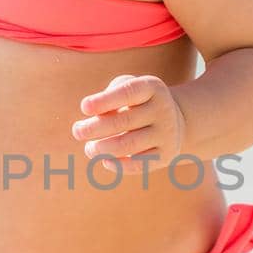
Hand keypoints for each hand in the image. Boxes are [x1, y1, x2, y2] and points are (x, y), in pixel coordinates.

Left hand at [71, 73, 186, 174]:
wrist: (175, 120)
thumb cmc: (137, 102)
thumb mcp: (126, 89)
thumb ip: (108, 98)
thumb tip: (92, 120)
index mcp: (152, 87)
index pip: (128, 92)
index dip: (104, 101)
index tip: (84, 107)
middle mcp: (163, 109)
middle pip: (124, 121)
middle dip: (95, 128)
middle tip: (77, 131)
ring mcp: (167, 133)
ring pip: (129, 144)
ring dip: (102, 149)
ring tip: (89, 148)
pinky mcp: (166, 154)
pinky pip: (139, 164)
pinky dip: (118, 165)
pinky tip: (105, 160)